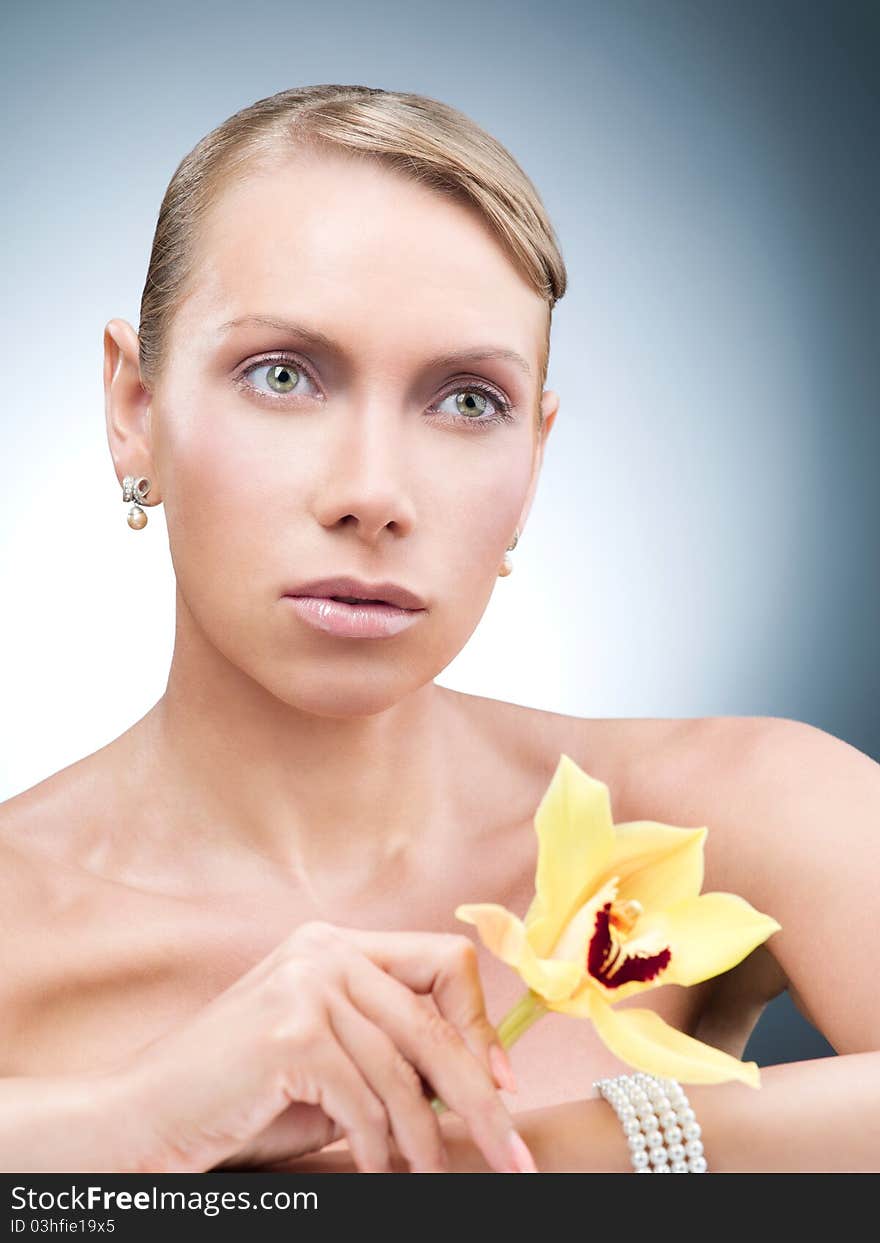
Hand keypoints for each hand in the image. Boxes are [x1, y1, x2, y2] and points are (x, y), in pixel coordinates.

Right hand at [117, 920, 532, 1172]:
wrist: (149, 1116)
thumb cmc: (245, 1098)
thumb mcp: (334, 1065)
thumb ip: (393, 1055)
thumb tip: (481, 1081)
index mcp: (339, 945)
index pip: (445, 961)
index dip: (480, 1023)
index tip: (501, 1083)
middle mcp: (326, 951)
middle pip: (436, 1022)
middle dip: (480, 1096)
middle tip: (509, 1152)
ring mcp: (306, 985)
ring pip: (404, 1072)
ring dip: (422, 1138)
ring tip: (422, 1173)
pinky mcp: (290, 1031)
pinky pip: (365, 1100)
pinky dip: (380, 1146)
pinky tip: (377, 1167)